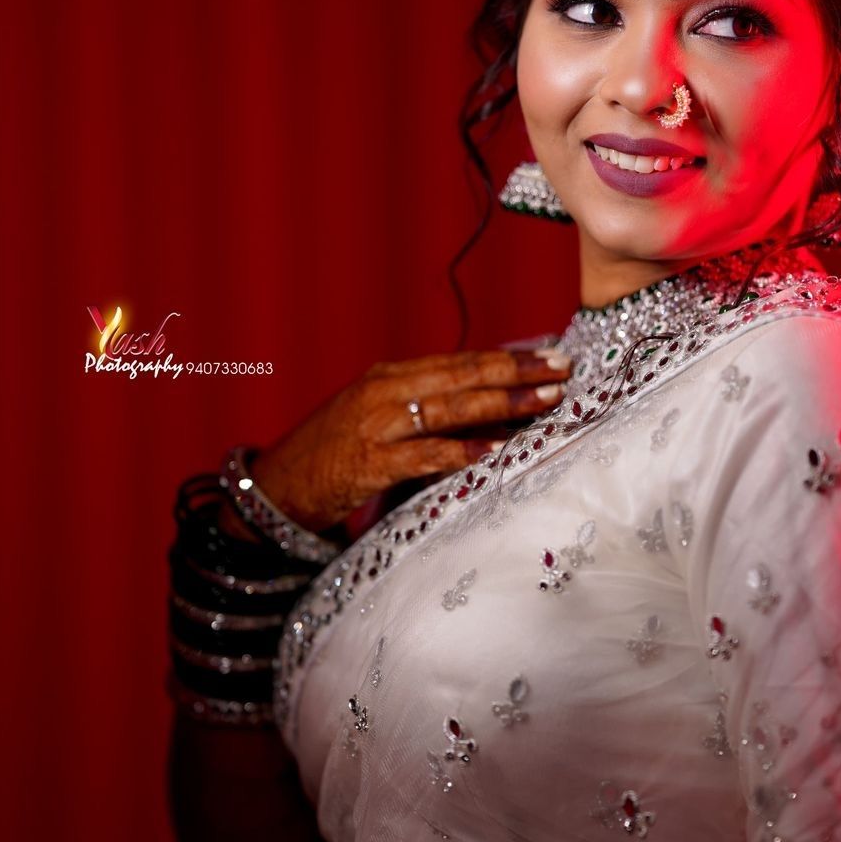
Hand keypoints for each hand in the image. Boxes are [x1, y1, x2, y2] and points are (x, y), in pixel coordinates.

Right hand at [245, 346, 573, 534]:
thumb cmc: (334, 453)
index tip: (548, 355)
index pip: (459, 360)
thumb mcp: (377, 416)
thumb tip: (487, 409)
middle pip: (462, 375)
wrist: (279, 486)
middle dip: (517, 372)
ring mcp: (377, 425)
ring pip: (451, 407)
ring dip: (503, 404)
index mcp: (389, 375)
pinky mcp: (371, 463)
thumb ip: (423, 407)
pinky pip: (426, 453)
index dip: (507, 357)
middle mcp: (384, 391)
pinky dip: (462, 450)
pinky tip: (495, 448)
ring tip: (545, 402)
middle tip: (562, 369)